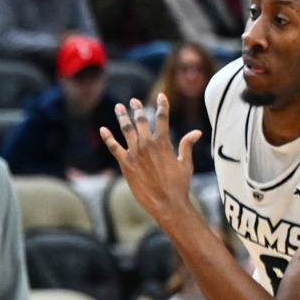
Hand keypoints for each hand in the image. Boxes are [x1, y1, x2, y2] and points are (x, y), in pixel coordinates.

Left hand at [100, 94, 201, 226]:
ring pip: (127, 130)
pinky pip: (114, 148)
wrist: (167, 203)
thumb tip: (197, 132)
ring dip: (122, 117)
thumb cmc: (179, 184)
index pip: (162, 118)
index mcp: (164, 142)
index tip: (161, 96)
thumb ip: (187, 145)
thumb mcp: (186, 163)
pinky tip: (103, 129)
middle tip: (133, 101)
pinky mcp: (125, 164)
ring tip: (119, 107)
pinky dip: (108, 138)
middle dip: (138, 109)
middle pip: (141, 121)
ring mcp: (135, 154)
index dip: (162, 105)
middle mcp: (148, 145)